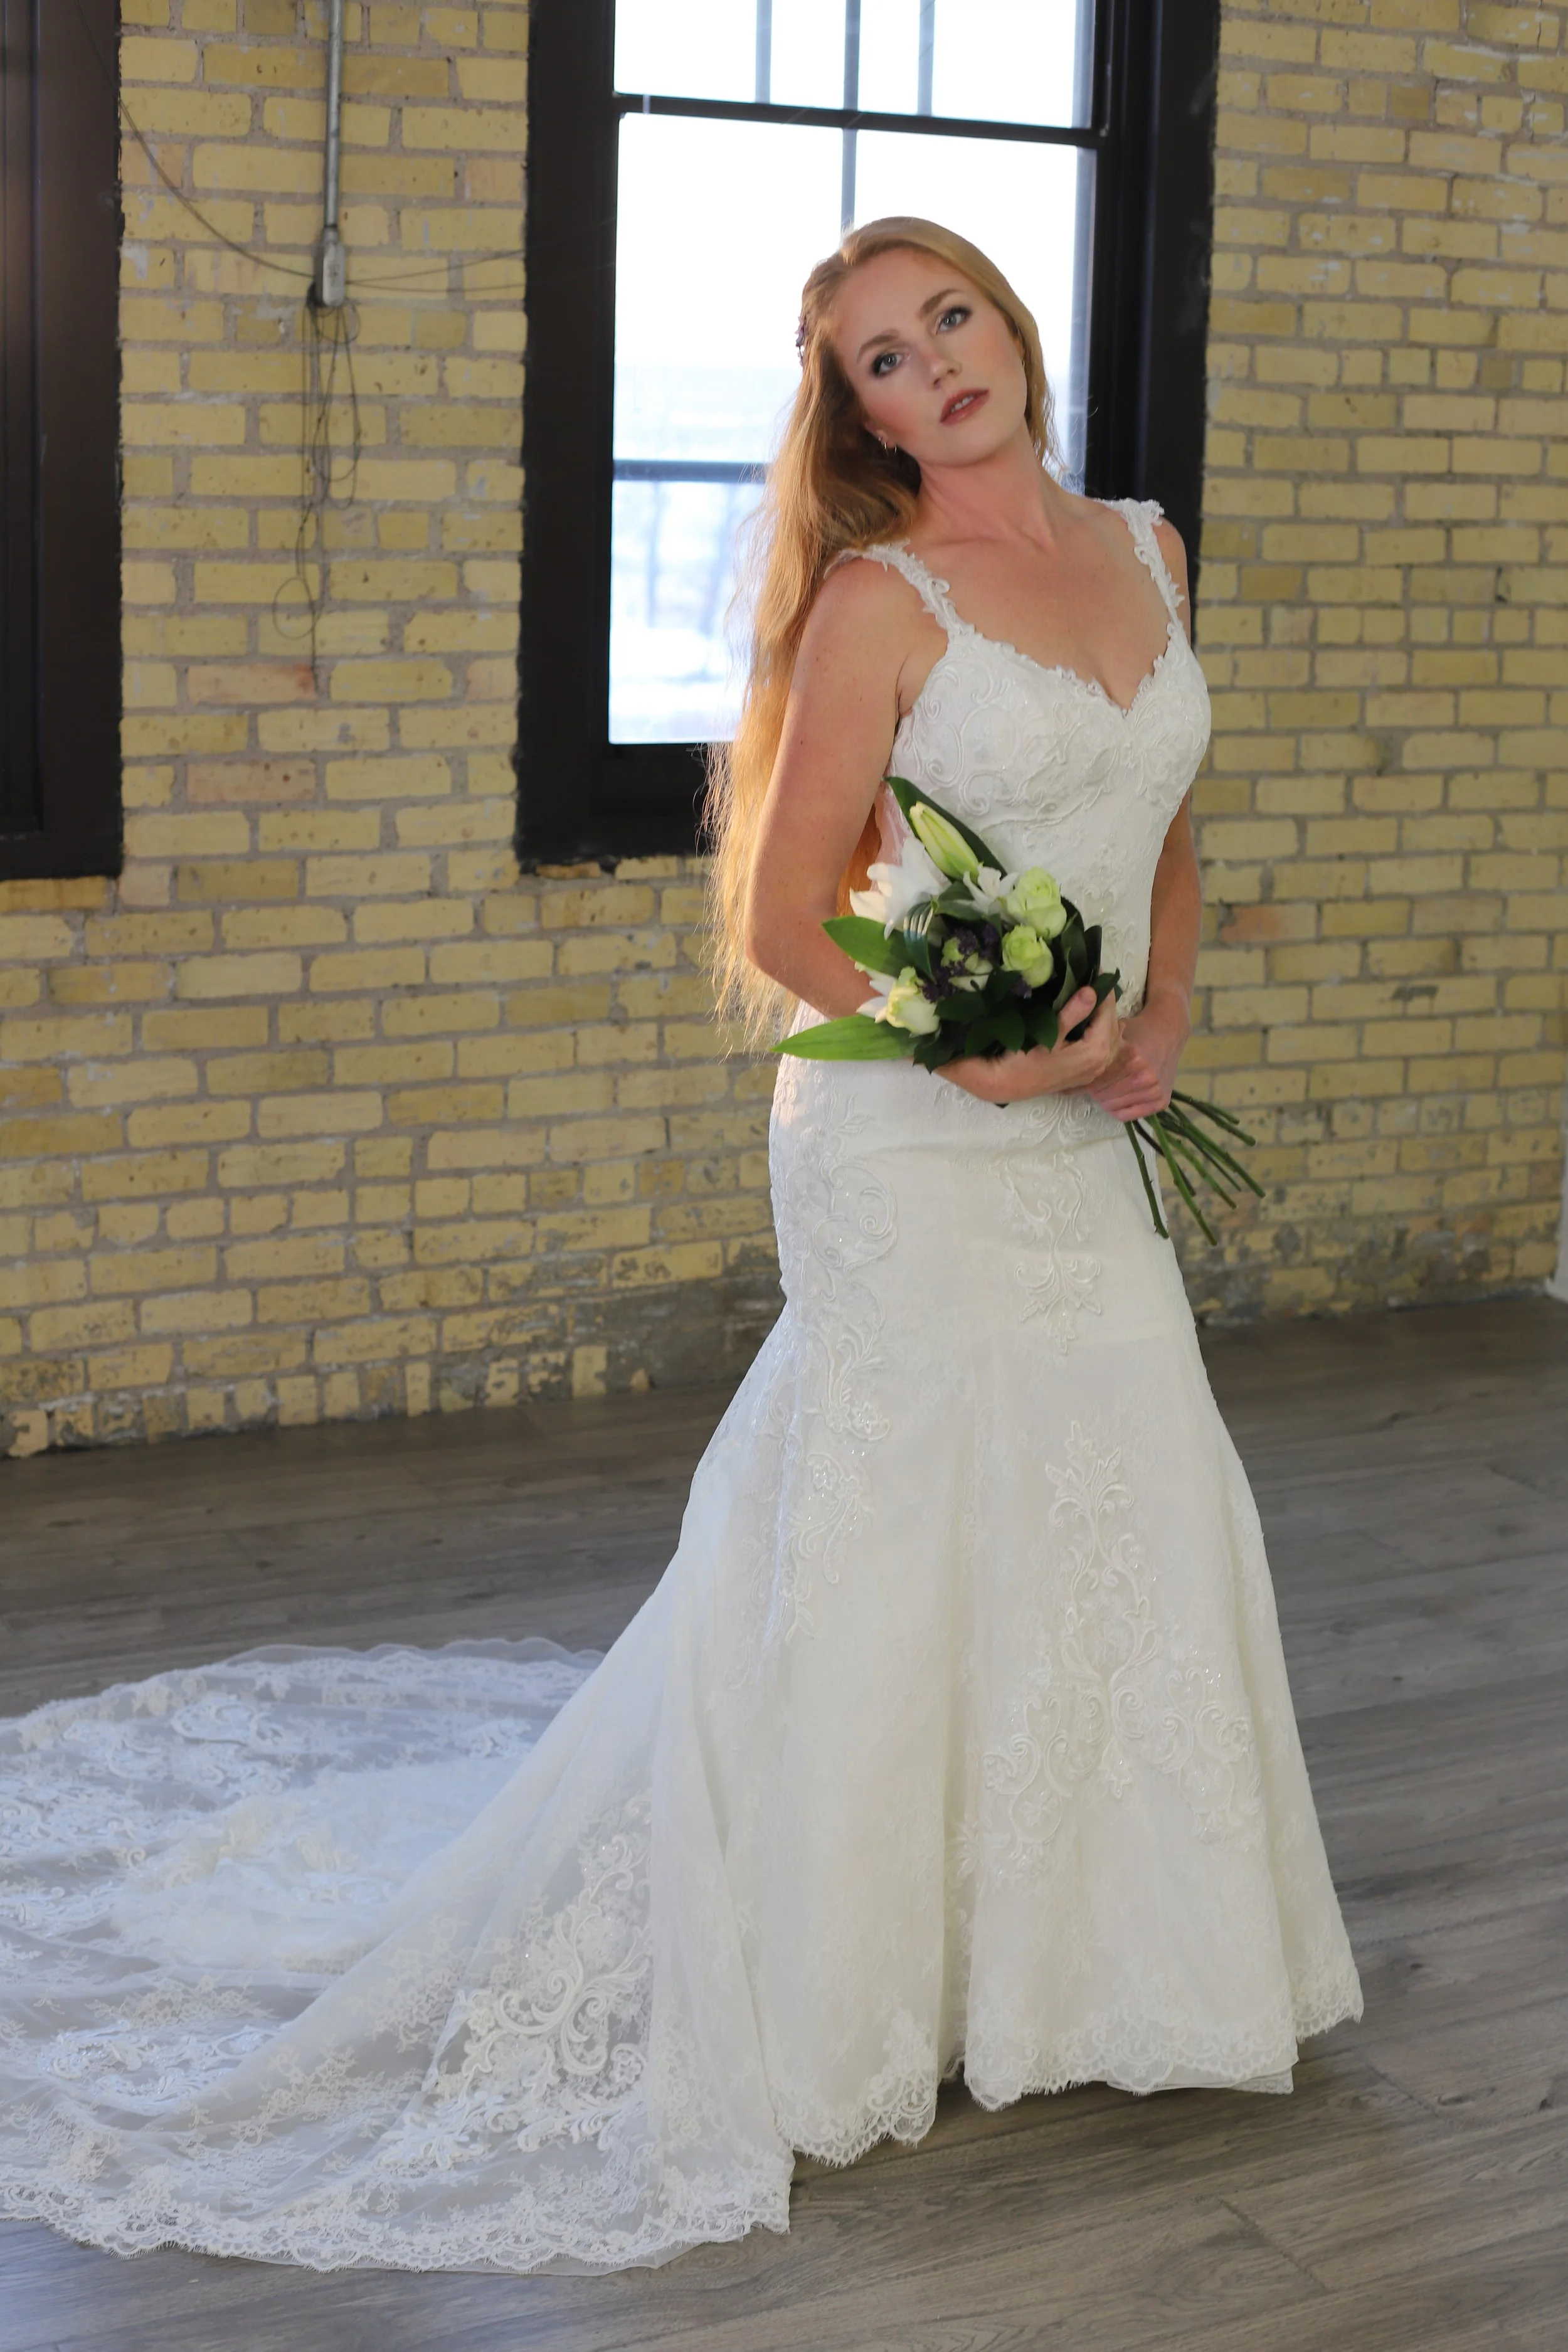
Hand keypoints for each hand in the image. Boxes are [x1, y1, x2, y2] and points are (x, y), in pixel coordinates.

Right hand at [938, 987, 1120, 1104]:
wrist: (1007, 1084)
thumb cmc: (1024, 1059)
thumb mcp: (1048, 1034)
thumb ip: (1073, 1013)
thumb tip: (1092, 991)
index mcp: (1096, 1050)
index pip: (1107, 1013)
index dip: (1104, 990)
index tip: (1099, 969)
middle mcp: (1101, 1062)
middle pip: (1113, 1024)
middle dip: (1107, 1003)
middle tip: (1098, 979)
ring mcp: (1095, 1070)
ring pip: (1112, 1038)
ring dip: (1107, 1018)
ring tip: (1097, 998)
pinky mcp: (1087, 1074)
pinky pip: (1106, 1049)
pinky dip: (1105, 1034)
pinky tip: (1096, 1023)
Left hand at [1086, 990, 1188, 1120]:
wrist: (1167, 1032)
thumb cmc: (1135, 1031)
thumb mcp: (1111, 1034)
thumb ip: (1090, 1051)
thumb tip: (1059, 1071)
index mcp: (1129, 1058)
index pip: (1093, 1081)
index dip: (1081, 1080)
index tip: (1073, 1078)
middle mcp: (1143, 1076)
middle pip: (1101, 1095)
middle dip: (1093, 1089)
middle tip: (1093, 1080)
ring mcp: (1154, 1090)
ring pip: (1111, 1106)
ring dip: (1104, 1098)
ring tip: (1106, 1086)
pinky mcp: (1161, 1101)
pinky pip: (1126, 1115)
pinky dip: (1118, 1108)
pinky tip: (1117, 1095)